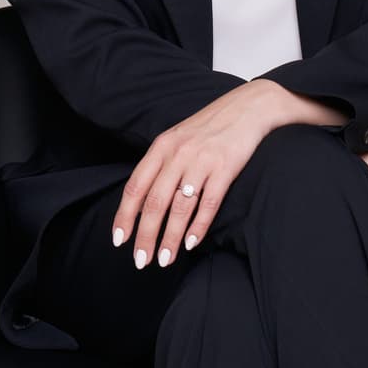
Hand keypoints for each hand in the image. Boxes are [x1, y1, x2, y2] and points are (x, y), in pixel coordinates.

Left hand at [112, 80, 341, 270]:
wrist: (248, 107)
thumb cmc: (210, 127)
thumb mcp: (178, 138)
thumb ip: (161, 164)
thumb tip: (143, 200)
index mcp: (162, 147)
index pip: (136, 186)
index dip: (125, 215)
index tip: (119, 240)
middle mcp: (178, 154)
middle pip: (154, 202)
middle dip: (145, 235)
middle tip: (141, 261)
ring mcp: (201, 161)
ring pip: (179, 207)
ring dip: (170, 238)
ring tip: (165, 260)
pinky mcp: (225, 168)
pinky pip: (208, 203)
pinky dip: (198, 226)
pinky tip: (191, 243)